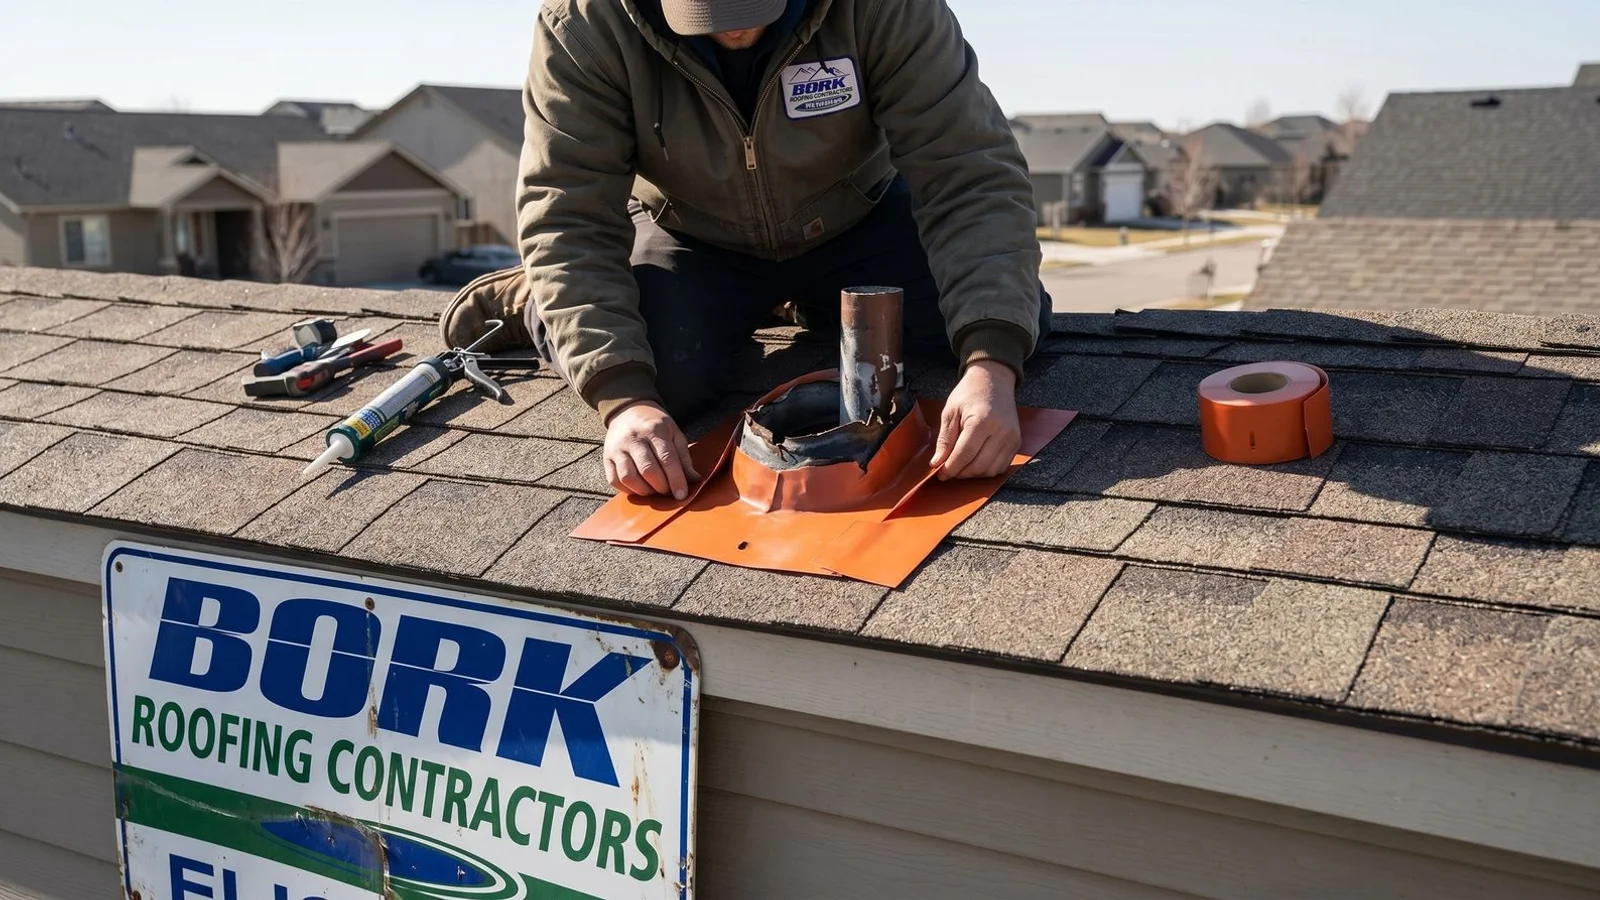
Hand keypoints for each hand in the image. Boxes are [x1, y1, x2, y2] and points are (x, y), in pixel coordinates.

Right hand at [604, 402, 700, 499]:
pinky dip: (628, 490)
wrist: (628, 411)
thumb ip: (684, 457)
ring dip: (645, 491)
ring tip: (655, 491)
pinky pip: (615, 480)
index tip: (682, 494)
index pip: (667, 459)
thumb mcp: (674, 433)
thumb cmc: (655, 425)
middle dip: (662, 487)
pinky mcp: (606, 458)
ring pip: (629, 478)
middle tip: (669, 492)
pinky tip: (639, 488)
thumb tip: (694, 480)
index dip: (676, 480)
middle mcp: (633, 438)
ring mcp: (617, 448)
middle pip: (648, 470)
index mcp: (654, 430)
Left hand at [929, 361, 1021, 479]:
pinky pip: (1001, 467)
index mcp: (982, 421)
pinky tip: (974, 463)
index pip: (964, 455)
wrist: (994, 380)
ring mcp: (1012, 438)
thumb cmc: (970, 393)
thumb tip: (937, 463)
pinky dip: (986, 470)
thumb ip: (945, 439)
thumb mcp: (950, 412)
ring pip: (991, 471)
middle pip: (978, 466)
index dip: (950, 468)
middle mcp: (1001, 431)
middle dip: (960, 473)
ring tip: (960, 466)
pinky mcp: (1017, 442)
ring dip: (973, 474)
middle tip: (948, 471)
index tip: (940, 473)